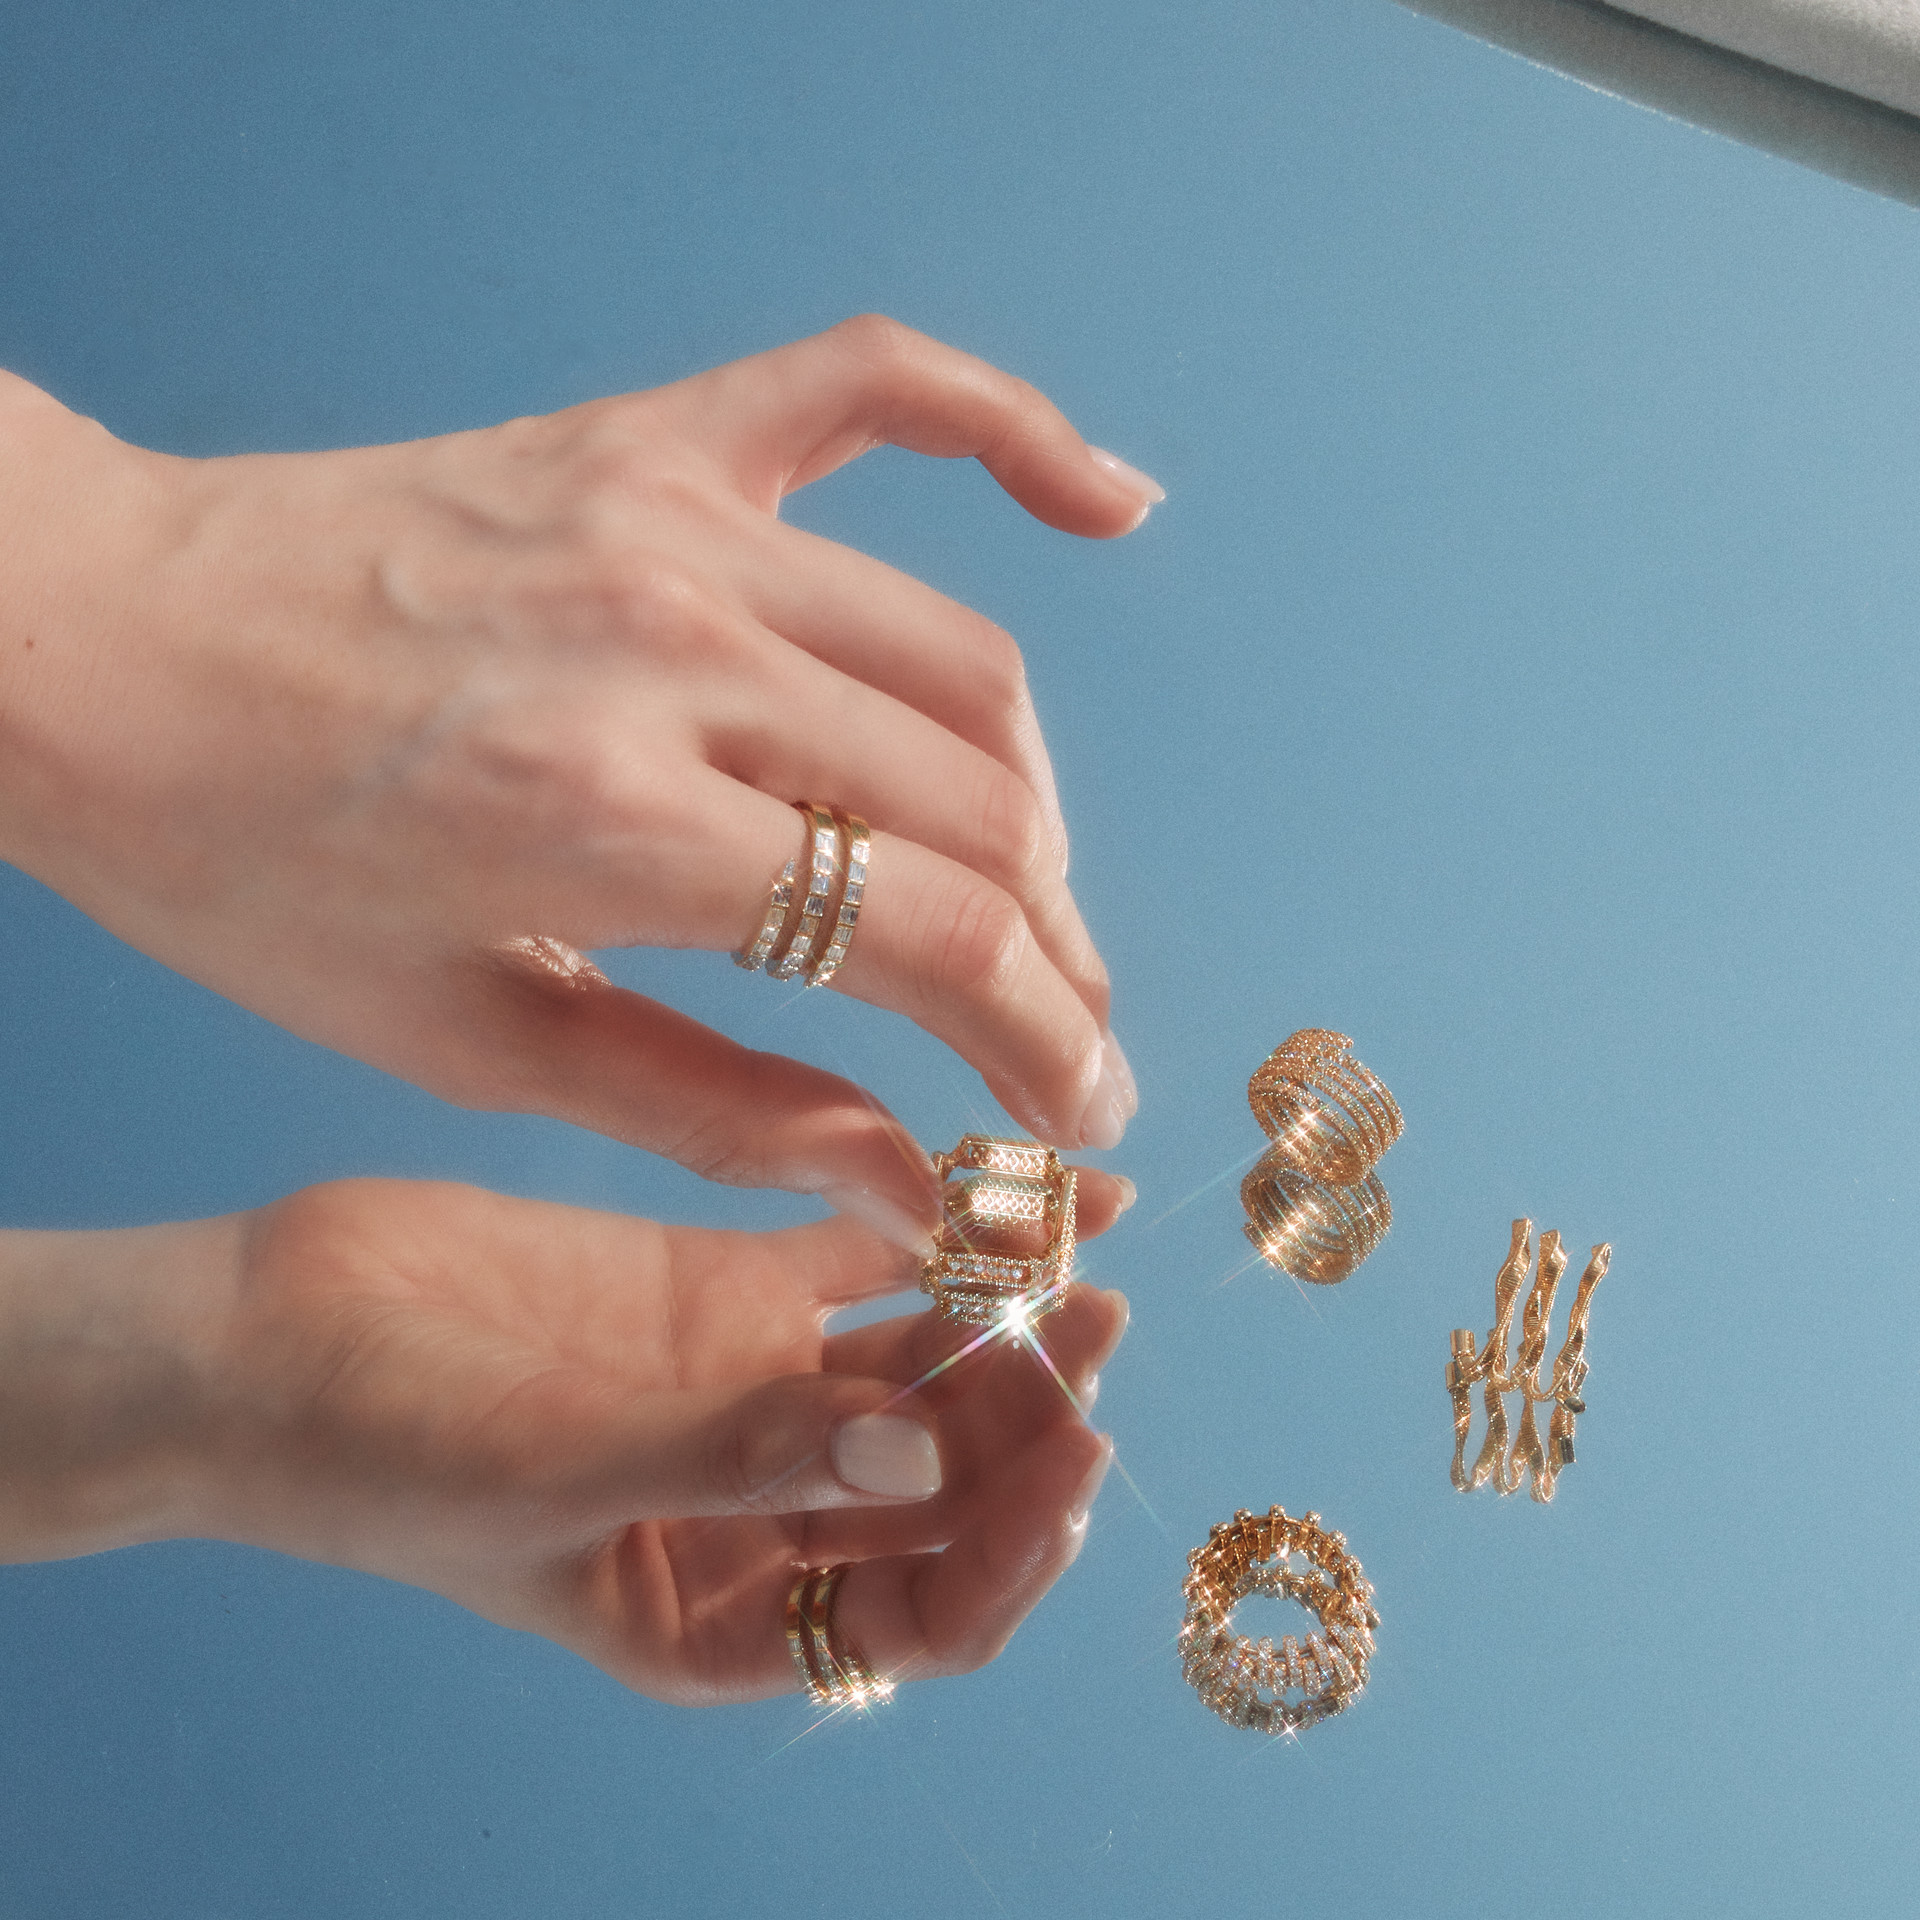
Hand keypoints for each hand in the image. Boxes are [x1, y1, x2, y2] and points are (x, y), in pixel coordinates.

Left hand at [0, 318, 1158, 1233]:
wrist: (91, 641)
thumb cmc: (243, 862)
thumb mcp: (464, 1039)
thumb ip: (713, 1111)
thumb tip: (904, 1181)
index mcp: (606, 819)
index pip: (927, 935)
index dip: (1043, 1044)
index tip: (1084, 1114)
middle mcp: (664, 650)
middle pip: (977, 806)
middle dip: (1058, 951)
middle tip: (1065, 1031)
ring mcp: (668, 519)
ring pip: (960, 659)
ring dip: (1034, 801)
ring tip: (1032, 891)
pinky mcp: (651, 438)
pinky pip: (877, 389)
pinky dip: (1013, 430)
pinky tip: (1113, 504)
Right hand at [0, 1175, 1129, 1702]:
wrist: (266, 1331)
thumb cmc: (377, 1454)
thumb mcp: (560, 1478)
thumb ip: (741, 1459)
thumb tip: (916, 1452)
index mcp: (727, 1614)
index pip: (918, 1611)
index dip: (1013, 1548)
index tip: (1076, 1455)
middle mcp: (761, 1507)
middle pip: (944, 1483)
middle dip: (1032, 1422)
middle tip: (1098, 1329)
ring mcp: (750, 1388)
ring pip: (919, 1368)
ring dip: (1006, 1323)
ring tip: (1083, 1249)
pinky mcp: (724, 1284)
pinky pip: (858, 1261)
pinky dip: (932, 1230)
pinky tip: (1006, 1184)